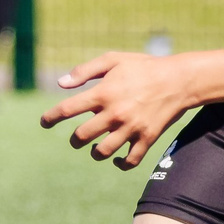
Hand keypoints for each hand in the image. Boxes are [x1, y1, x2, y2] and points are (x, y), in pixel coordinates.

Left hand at [38, 52, 195, 169]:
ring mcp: (131, 128)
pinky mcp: (147, 138)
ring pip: (102, 152)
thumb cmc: (142, 68)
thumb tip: (61, 84)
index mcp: (103, 93)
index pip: (67, 109)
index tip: (44, 123)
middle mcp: (114, 113)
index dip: (51, 118)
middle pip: (82, 136)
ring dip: (94, 152)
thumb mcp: (113, 60)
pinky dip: (120, 163)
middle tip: (76, 138)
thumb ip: (85, 71)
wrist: (178, 80)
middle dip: (74, 140)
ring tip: (94, 147)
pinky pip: (129, 160)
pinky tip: (116, 158)